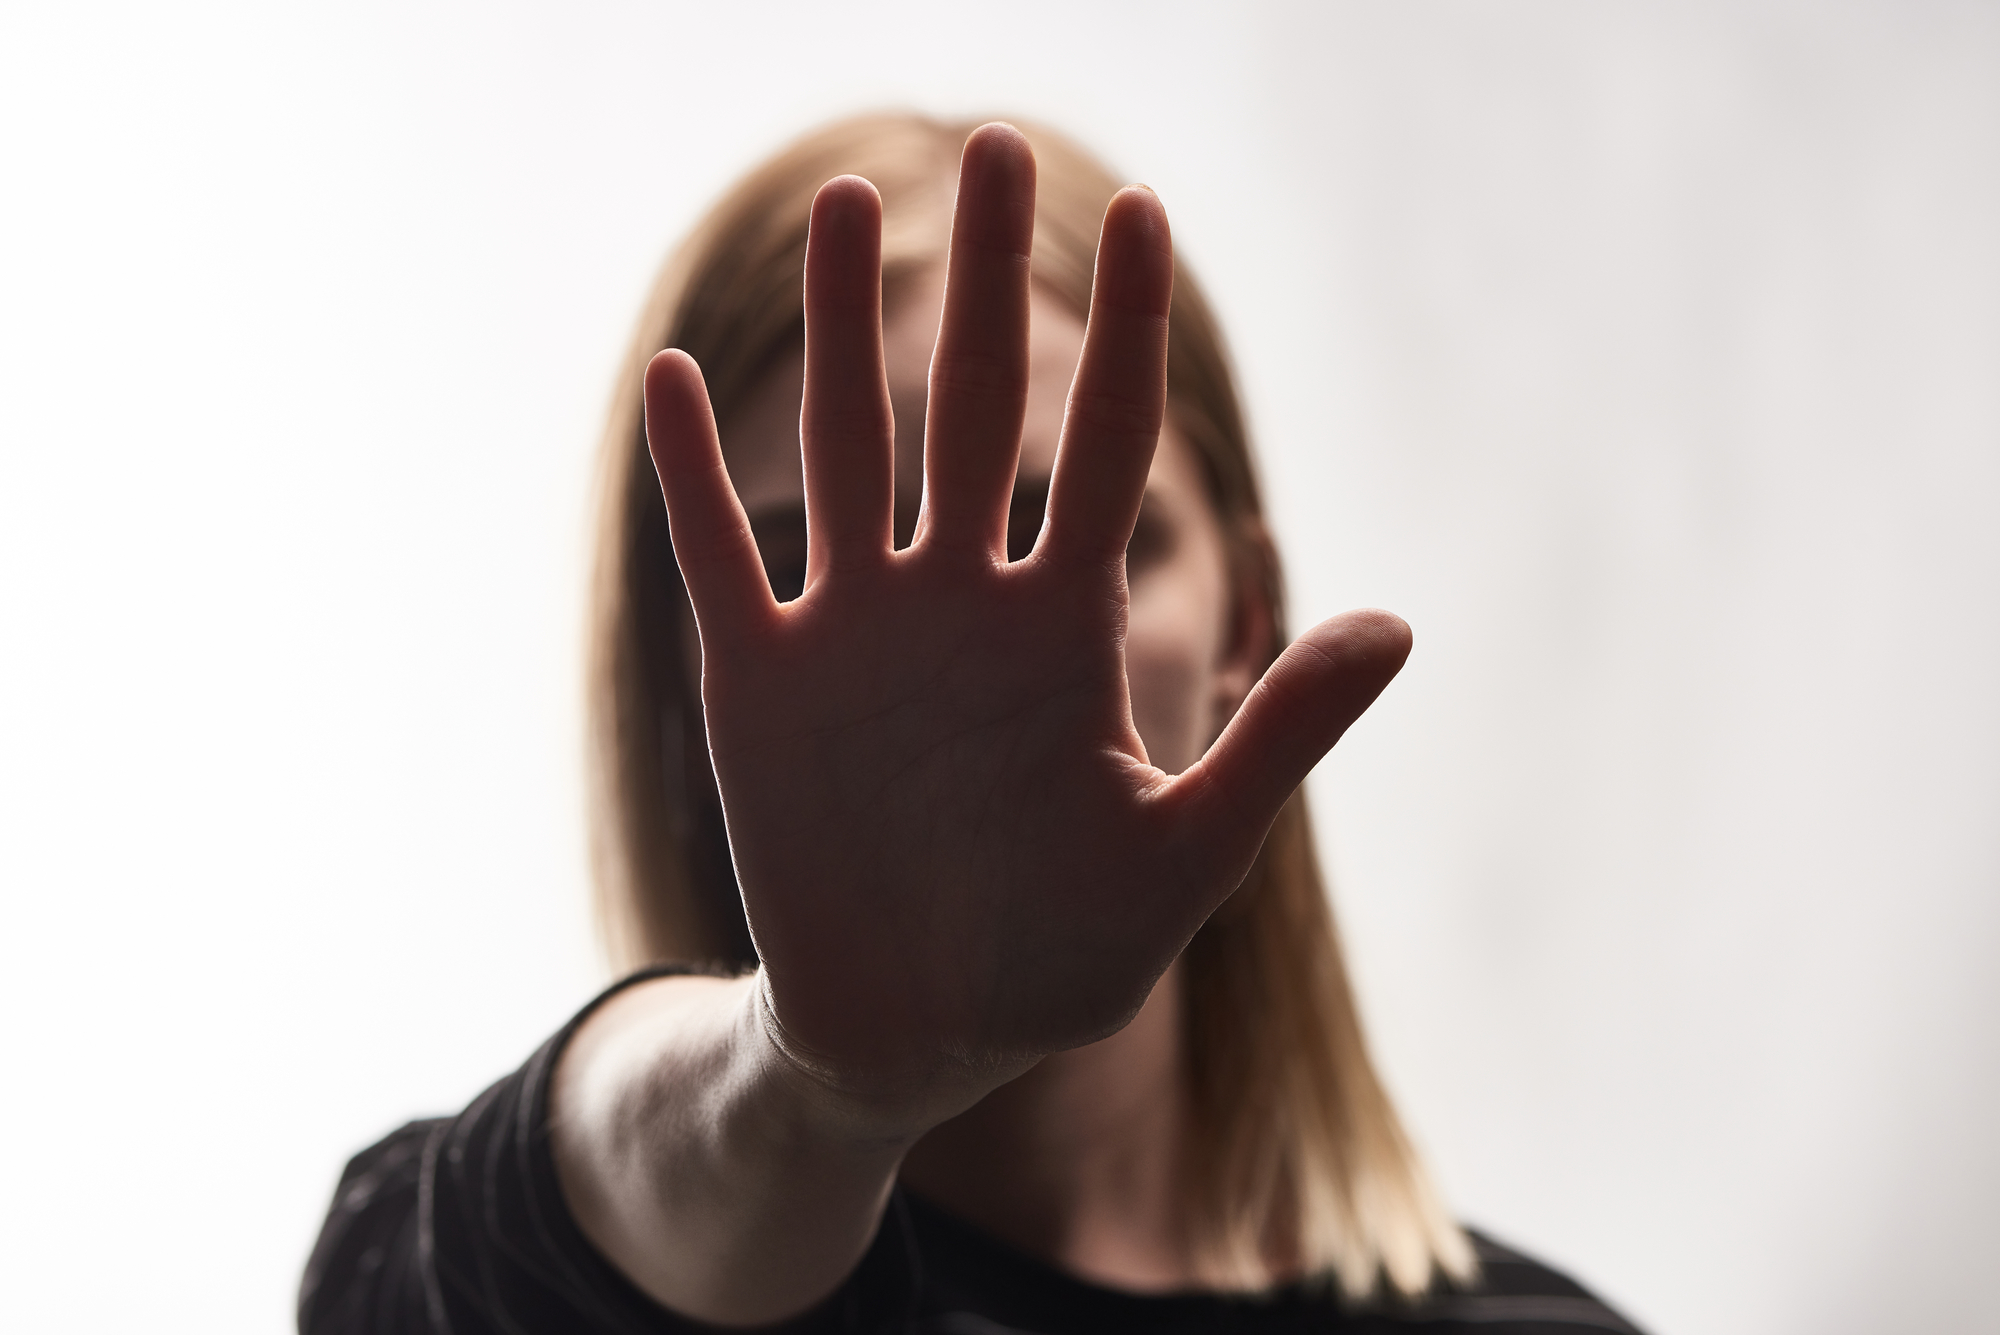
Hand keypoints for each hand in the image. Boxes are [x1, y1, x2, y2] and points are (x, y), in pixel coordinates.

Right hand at [644, 124, 1409, 1125]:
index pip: (1101, 446)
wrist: (917, 1035)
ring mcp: (855, 633)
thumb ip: (1275, 735)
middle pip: (975, 409)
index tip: (1143, 210)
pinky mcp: (760, 684)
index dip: (1120, 330)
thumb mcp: (1183, 853)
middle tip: (991, 150)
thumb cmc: (1057, 955)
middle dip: (985, 283)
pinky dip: (695, 475)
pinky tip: (674, 380)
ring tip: (846, 203)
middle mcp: (961, 603)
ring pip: (851, 447)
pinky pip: (720, 556)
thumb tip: (1399, 625)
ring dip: (841, 332)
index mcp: (1064, 628)